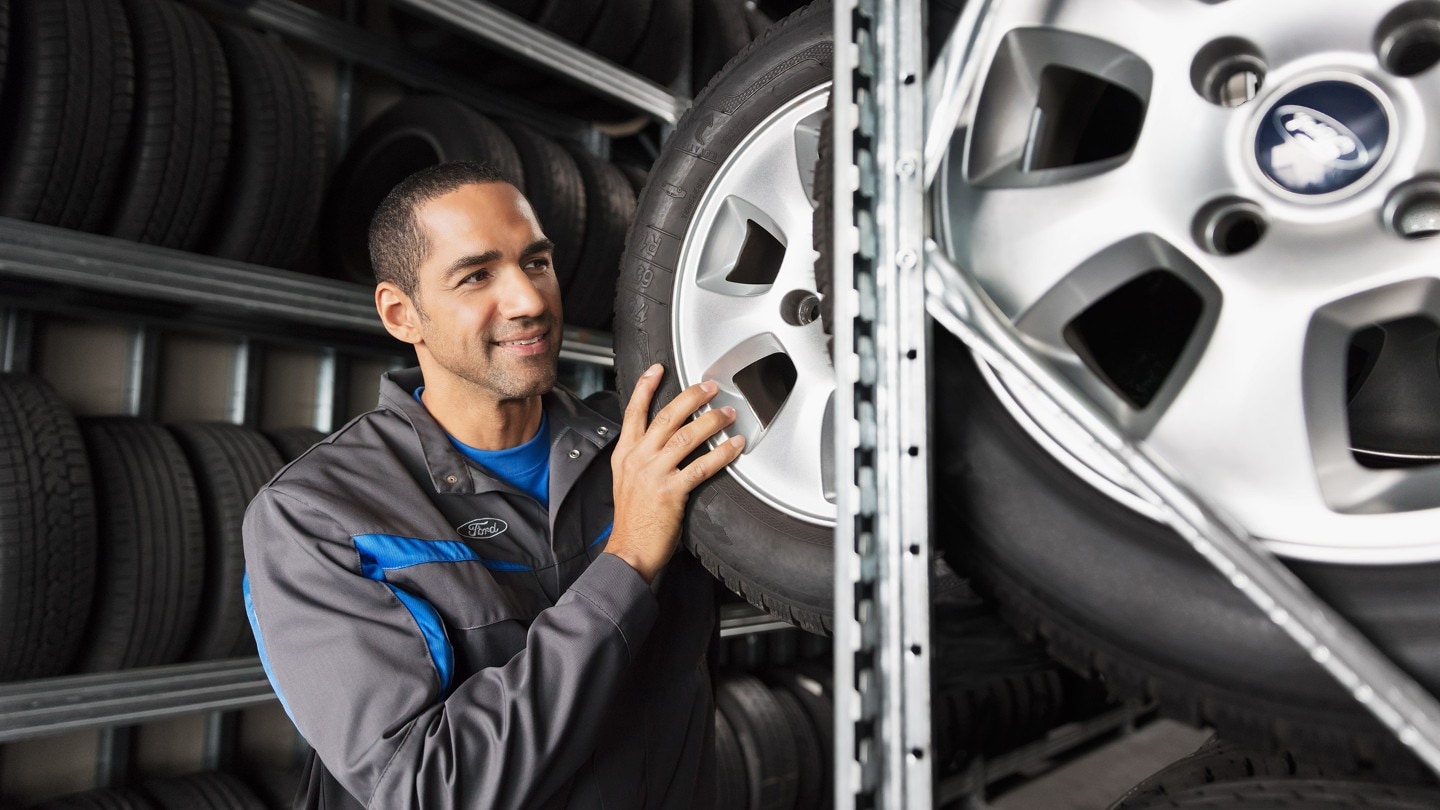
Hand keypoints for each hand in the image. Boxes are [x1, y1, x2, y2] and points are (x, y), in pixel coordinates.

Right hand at [605, 364, 744, 582]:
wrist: (628, 551)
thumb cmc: (632, 520)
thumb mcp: (625, 480)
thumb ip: (640, 458)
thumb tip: (662, 441)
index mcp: (625, 454)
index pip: (633, 412)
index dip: (645, 387)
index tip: (657, 369)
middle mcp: (638, 459)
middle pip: (667, 417)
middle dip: (691, 397)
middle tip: (710, 387)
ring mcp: (654, 474)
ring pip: (688, 436)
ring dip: (712, 421)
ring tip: (729, 413)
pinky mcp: (671, 491)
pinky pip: (702, 465)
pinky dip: (723, 453)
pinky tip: (735, 446)